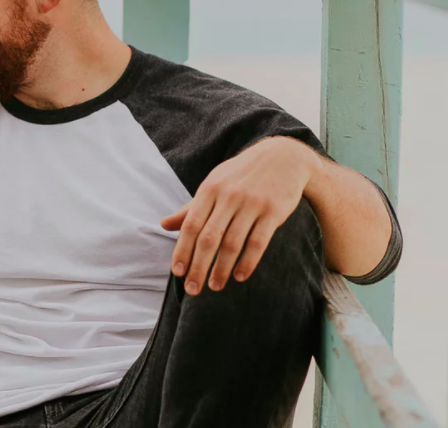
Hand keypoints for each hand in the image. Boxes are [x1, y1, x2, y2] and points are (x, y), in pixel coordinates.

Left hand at [161, 136, 319, 293]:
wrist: (282, 157)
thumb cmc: (241, 175)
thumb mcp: (214, 184)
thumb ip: (191, 207)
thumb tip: (164, 225)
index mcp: (210, 190)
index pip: (191, 226)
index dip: (183, 251)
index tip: (178, 273)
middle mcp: (228, 196)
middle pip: (209, 238)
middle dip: (199, 267)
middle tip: (193, 290)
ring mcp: (251, 204)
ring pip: (233, 243)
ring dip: (222, 269)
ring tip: (215, 286)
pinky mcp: (273, 211)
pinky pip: (258, 242)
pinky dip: (248, 262)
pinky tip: (240, 276)